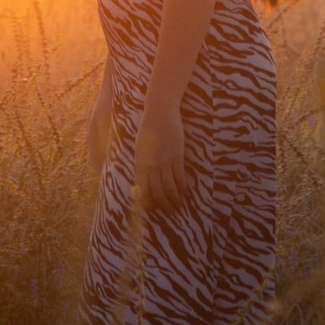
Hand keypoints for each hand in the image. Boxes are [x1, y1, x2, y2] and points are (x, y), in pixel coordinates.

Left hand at [133, 92, 189, 216]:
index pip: (143, 190)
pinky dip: (182, 188)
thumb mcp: (140, 147)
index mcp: (140, 164)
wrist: (160, 112)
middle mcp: (152, 165)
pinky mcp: (177, 156)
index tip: (153, 209)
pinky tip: (184, 192)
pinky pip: (180, 177)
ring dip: (174, 200)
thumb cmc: (147, 128)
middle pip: (158, 192)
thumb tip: (143, 180)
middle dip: (163, 205)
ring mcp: (165, 161)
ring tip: (178, 206)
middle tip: (169, 212)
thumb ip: (142, 164)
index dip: (148, 203)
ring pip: (170, 188)